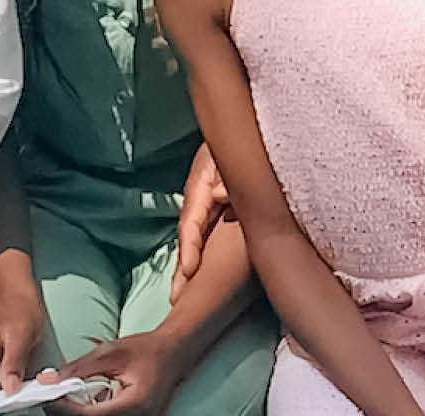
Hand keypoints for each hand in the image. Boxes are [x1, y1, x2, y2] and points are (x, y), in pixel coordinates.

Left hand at [42, 331, 178, 415]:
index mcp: (134, 405)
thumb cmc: (148, 350)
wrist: (175, 353)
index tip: (49, 395)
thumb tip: (50, 379)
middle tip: (54, 396)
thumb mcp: (110, 352)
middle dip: (69, 412)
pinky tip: (87, 399)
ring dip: (80, 412)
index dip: (64, 408)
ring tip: (70, 395)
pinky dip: (92, 412)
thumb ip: (78, 368)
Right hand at [172, 145, 230, 302]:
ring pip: (198, 239)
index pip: (190, 220)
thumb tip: (220, 195)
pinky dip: (202, 255)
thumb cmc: (241, 136)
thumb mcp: (229, 152)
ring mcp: (210, 205)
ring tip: (181, 295)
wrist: (247, 127)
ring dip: (190, 266)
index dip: (189, 246)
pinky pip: (209, 235)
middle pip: (189, 236)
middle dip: (183, 267)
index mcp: (201, 183)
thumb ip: (225, 173)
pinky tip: (199, 276)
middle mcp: (202, 198)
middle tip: (176, 297)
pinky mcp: (221, 210)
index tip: (188, 270)